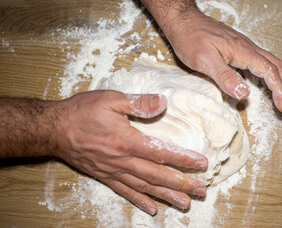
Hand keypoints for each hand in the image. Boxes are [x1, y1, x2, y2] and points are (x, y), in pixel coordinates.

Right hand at [54, 90, 207, 214]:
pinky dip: (140, 201)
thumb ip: (138, 103)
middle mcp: (123, 160)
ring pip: (145, 187)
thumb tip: (162, 102)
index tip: (201, 165)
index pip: (162, 153)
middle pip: (157, 176)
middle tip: (201, 190)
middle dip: (181, 184)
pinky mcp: (104, 176)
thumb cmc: (82, 112)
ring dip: (166, 196)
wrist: (54, 129)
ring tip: (185, 204)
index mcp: (127, 141)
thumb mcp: (111, 99)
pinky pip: (125, 192)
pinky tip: (152, 208)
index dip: (184, 160)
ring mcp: (113, 171)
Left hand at [167, 12, 281, 112]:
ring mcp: (244, 47)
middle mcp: (248, 48)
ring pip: (272, 62)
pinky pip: (262, 60)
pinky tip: (269, 79)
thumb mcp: (204, 60)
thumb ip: (225, 76)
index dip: (279, 92)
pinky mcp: (238, 48)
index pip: (269, 73)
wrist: (183, 21)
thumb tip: (245, 94)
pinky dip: (272, 72)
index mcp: (243, 51)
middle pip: (278, 67)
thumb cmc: (190, 38)